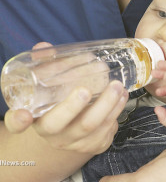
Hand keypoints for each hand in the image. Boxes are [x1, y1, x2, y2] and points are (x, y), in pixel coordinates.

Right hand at [4, 42, 128, 153]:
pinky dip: (117, 110)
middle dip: (74, 106)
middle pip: (61, 125)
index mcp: (37, 119)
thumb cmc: (62, 105)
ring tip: (117, 86)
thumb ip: (46, 68)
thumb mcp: (51, 90)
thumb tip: (44, 47)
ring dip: (107, 105)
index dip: (18, 121)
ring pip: (91, 127)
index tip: (23, 115)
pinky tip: (122, 96)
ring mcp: (76, 142)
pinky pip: (108, 130)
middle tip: (86, 88)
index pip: (17, 124)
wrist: (75, 131)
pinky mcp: (96, 145)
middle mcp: (54, 135)